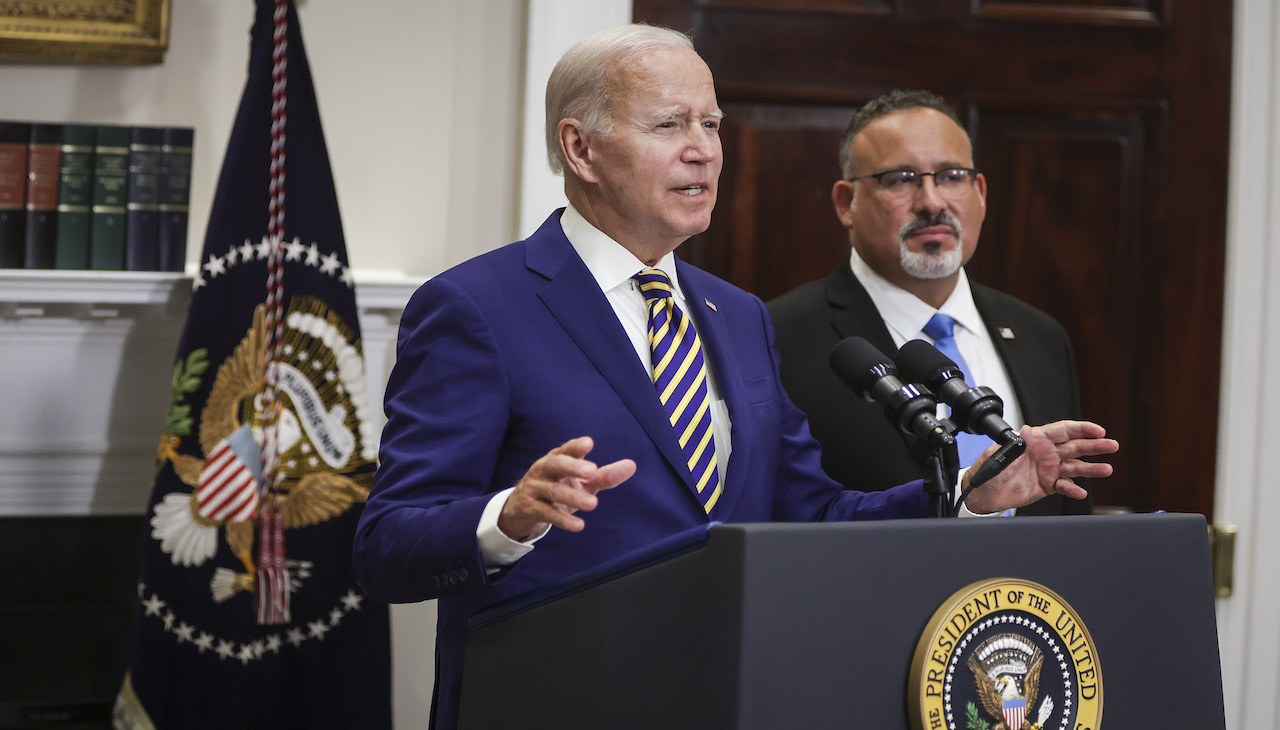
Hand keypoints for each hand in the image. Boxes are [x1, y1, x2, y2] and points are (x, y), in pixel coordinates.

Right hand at [498, 436, 635, 540]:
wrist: (521, 509)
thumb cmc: (557, 489)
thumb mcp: (580, 483)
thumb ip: (604, 476)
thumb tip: (632, 465)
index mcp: (556, 459)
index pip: (565, 449)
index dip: (575, 446)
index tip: (588, 443)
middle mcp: (544, 470)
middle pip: (556, 464)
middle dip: (573, 467)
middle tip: (592, 471)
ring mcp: (535, 489)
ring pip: (553, 491)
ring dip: (573, 497)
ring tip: (593, 504)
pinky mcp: (531, 509)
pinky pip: (547, 513)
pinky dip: (563, 519)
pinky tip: (579, 525)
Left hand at [962, 420, 1118, 514]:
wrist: (983, 493)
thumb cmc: (989, 469)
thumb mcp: (999, 453)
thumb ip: (1015, 444)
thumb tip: (1026, 431)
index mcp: (1036, 439)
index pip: (1063, 430)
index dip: (1081, 429)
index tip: (1098, 430)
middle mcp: (1046, 453)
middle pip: (1075, 447)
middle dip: (1094, 445)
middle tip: (1112, 445)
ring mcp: (1049, 469)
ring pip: (1075, 467)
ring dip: (1091, 468)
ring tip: (1106, 470)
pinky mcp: (1048, 486)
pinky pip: (1065, 486)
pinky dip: (1073, 489)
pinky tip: (1080, 491)